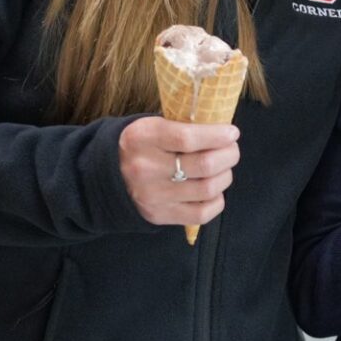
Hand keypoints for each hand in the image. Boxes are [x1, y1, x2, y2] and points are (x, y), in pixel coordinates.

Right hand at [118, 116, 240, 227]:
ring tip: (223, 169)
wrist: (108, 175)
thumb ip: (185, 126)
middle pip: (205, 165)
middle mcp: (146, 168)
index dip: (217, 136)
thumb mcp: (154, 125)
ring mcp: (153, 195)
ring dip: (225, 176)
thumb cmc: (143, 145)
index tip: (232, 133)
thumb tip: (226, 132)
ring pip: (208, 189)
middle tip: (231, 150)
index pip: (188, 138)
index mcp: (144, 138)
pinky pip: (201, 213)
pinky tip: (213, 190)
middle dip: (229, 155)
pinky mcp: (159, 215)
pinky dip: (217, 200)